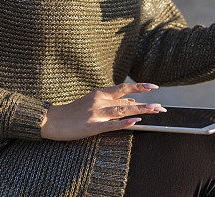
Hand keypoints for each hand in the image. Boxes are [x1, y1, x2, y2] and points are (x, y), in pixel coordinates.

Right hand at [40, 82, 165, 140]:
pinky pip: (111, 125)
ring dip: (140, 111)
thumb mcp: (93, 101)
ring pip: (122, 111)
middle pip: (127, 101)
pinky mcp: (92, 126)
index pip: (124, 88)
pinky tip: (135, 122)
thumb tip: (133, 102)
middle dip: (146, 104)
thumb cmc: (73, 111)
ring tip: (155, 111)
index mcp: (100, 93)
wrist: (52, 120)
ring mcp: (97, 114)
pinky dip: (124, 123)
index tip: (154, 87)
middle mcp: (100, 101)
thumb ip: (112, 101)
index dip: (140, 87)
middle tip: (162, 107)